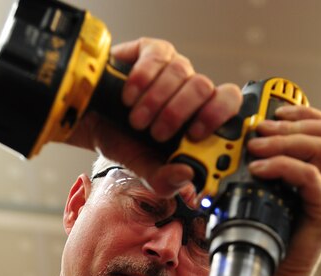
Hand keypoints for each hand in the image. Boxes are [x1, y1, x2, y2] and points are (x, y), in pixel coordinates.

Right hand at [68, 37, 241, 195]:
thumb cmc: (125, 143)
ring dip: (155, 102)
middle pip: (204, 86)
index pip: (228, 103)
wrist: (92, 125)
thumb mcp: (145, 170)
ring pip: (181, 71)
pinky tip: (129, 97)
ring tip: (137, 121)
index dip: (218, 115)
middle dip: (178, 114)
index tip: (196, 133)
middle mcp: (190, 89)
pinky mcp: (151, 50)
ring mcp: (172, 66)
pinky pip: (158, 57)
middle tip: (156, 133)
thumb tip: (187, 176)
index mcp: (198, 117)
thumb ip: (166, 181)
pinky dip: (142, 80)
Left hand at [246, 105, 320, 275]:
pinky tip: (259, 169)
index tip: (270, 111)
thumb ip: (245, 174)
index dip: (300, 112)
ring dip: (285, 140)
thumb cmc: (255, 241)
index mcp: (315, 174)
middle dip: (291, 122)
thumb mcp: (247, 199)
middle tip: (259, 129)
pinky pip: (311, 177)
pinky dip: (284, 166)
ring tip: (256, 147)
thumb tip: (219, 152)